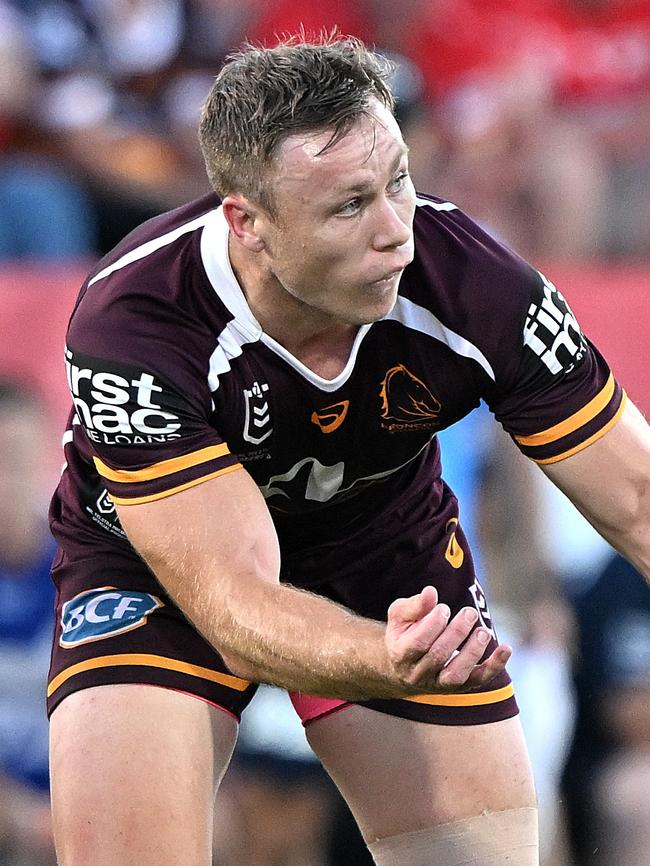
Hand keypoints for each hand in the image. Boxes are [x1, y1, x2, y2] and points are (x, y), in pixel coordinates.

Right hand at [385, 585, 511, 693]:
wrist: (404, 667)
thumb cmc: (404, 633)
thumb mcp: (400, 615)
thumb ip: (415, 605)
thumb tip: (431, 592)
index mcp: (401, 654)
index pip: (419, 642)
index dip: (434, 623)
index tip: (444, 608)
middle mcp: (417, 674)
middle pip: (438, 656)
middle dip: (457, 632)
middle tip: (470, 612)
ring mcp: (438, 684)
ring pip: (456, 675)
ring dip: (473, 651)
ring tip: (483, 631)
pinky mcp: (459, 686)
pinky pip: (478, 680)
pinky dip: (495, 666)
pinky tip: (506, 649)